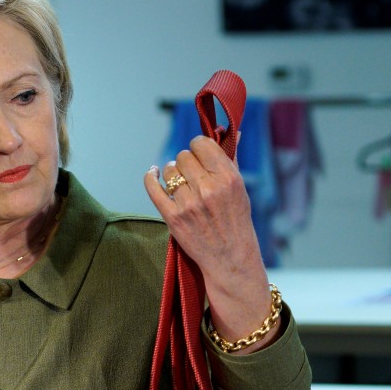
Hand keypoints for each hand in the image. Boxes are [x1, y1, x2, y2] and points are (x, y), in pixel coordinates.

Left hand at [143, 134, 278, 351]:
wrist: (229, 258)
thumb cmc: (236, 220)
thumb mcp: (240, 189)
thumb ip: (231, 159)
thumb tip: (230, 131)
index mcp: (228, 179)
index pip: (201, 144)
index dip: (198, 147)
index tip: (199, 154)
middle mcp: (208, 189)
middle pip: (183, 156)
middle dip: (186, 162)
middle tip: (192, 173)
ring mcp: (188, 204)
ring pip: (169, 170)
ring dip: (173, 173)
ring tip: (181, 183)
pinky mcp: (172, 217)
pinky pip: (152, 187)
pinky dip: (150, 176)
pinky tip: (153, 173)